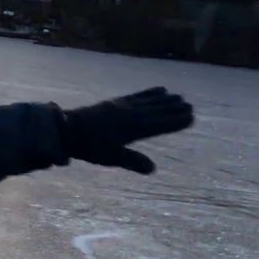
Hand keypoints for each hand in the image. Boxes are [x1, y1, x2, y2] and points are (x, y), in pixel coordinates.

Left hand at [60, 87, 193, 173]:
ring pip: (150, 101)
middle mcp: (131, 114)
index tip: (191, 117)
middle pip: (158, 110)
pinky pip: (138, 95)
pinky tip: (158, 89)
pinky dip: (150, 92)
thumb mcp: (110, 157)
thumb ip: (131, 161)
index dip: (175, 121)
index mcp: (133, 128)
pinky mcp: (116, 102)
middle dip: (174, 109)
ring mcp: (124, 106)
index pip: (160, 124)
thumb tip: (153, 169)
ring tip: (179, 97)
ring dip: (165, 100)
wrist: (67, 128)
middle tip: (190, 106)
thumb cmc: (89, 147)